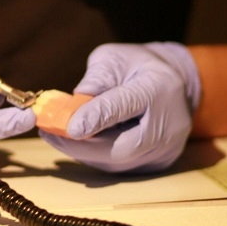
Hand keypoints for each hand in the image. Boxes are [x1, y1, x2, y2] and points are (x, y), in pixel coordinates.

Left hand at [39, 42, 200, 172]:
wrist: (176, 83)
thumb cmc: (138, 66)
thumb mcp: (115, 58)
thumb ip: (96, 79)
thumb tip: (72, 105)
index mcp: (158, 87)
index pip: (125, 106)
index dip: (96, 117)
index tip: (69, 126)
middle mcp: (167, 124)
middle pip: (122, 146)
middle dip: (82, 145)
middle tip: (50, 134)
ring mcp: (165, 149)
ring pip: (119, 162)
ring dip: (84, 153)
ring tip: (56, 138)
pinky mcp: (158, 163)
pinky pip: (122, 167)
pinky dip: (96, 157)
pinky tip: (77, 145)